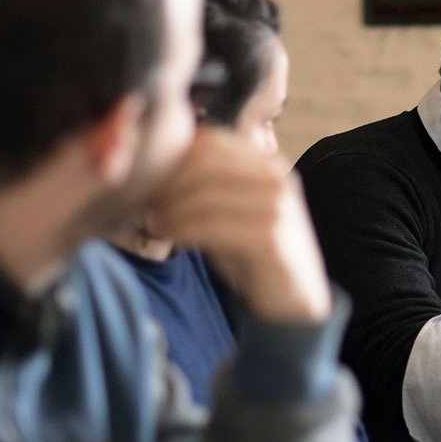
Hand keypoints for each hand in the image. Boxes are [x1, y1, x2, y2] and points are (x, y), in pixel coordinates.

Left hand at [147, 128, 331, 321]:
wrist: (293, 299)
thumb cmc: (254, 255)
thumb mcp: (229, 213)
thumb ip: (205, 190)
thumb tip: (155, 176)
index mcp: (267, 165)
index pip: (211, 142)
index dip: (174, 159)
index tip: (150, 182)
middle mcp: (276, 178)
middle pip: (204, 164)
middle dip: (167, 184)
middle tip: (146, 205)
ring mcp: (276, 206)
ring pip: (205, 194)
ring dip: (171, 210)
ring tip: (154, 225)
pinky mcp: (270, 236)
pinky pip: (212, 225)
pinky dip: (182, 230)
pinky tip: (168, 239)